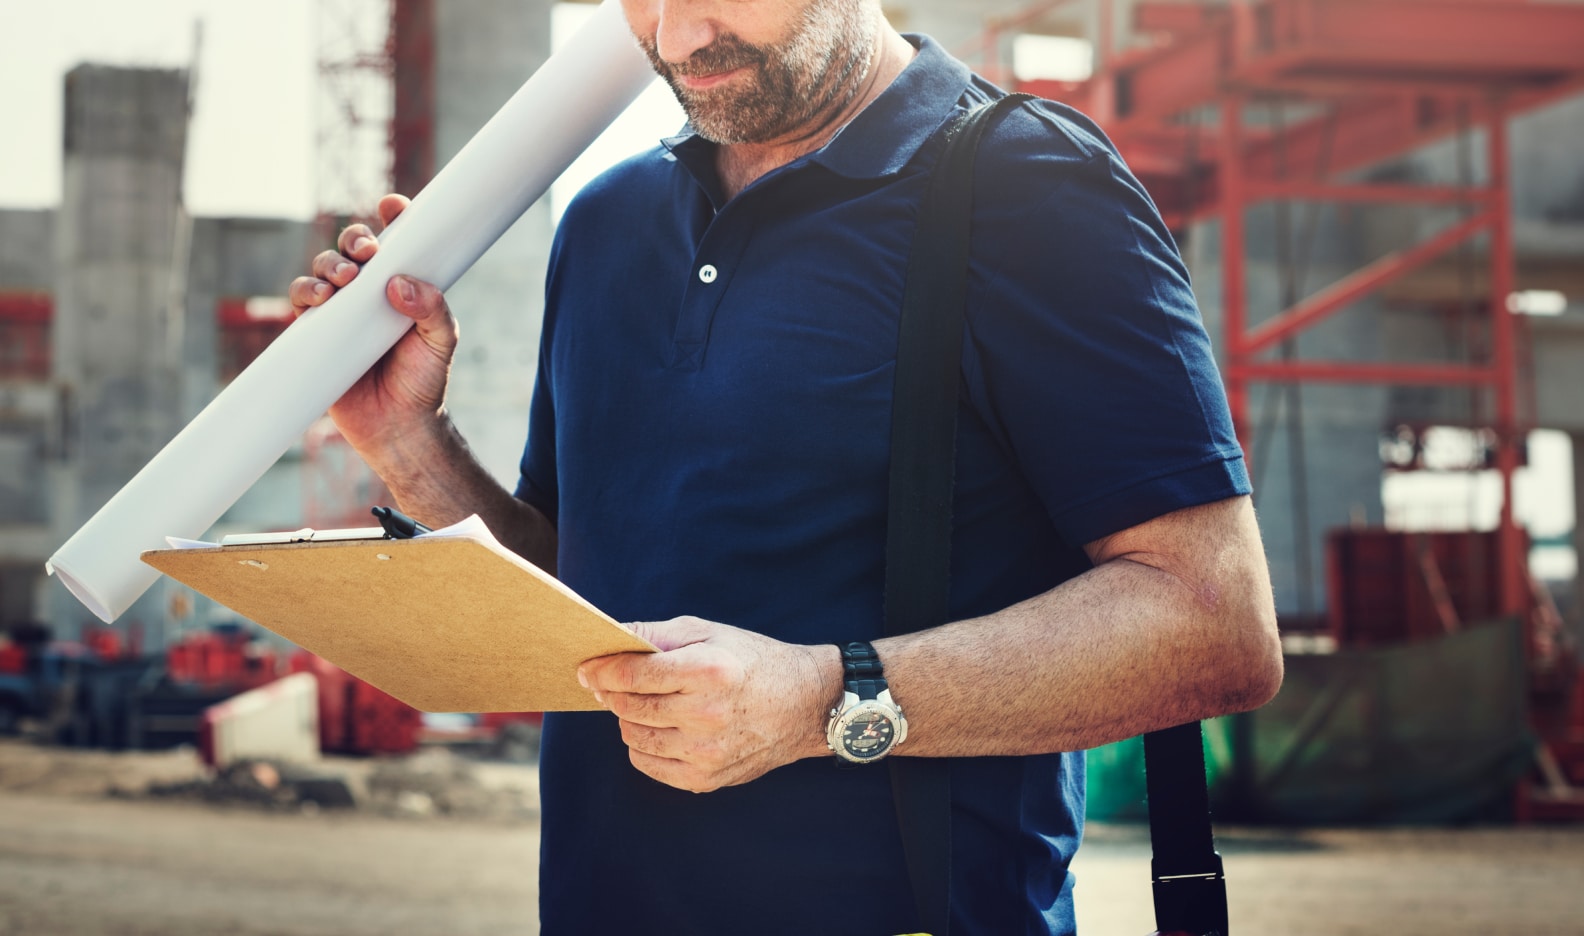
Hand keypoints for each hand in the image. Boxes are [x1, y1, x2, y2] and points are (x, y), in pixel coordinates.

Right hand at [287, 193, 458, 459]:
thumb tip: (399, 283)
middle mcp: (368, 293)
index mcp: (401, 286)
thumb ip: (432, 309)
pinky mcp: (314, 333)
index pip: (396, 242)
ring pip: (323, 269)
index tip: (394, 204)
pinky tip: (320, 298)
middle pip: (351, 247)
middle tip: (367, 252)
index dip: (393, 216)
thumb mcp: (442, 341)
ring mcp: (339, 312)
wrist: (398, 428)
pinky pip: (301, 301)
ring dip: (330, 264)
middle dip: (355, 239)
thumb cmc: (424, 381)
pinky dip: (306, 291)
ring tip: (344, 280)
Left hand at [579, 618, 839, 792]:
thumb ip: (656, 634)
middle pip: (629, 706)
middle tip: (613, 682)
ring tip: (645, 704)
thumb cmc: (753, 661)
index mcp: (708, 671)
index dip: (602, 670)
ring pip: (633, 737)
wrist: (806, 705)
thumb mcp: (710, 632)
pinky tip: (661, 728)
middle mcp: (707, 714)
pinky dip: (643, 745)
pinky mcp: (706, 778)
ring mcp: (706, 752)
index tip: (587, 668)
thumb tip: (609, 641)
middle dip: (613, 692)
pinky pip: (648, 764)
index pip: (633, 674)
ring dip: (629, 718)